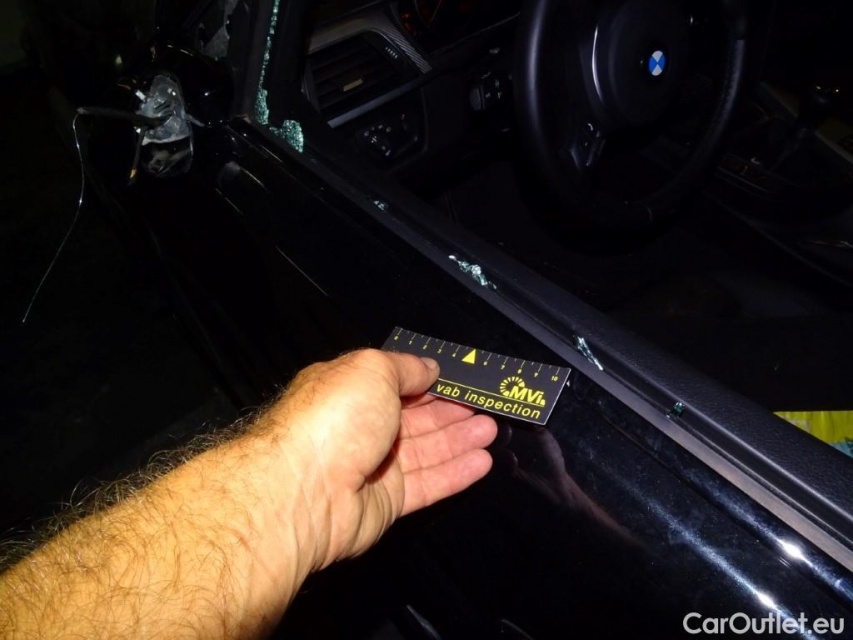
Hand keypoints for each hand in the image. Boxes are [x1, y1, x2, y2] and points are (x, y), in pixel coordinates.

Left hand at [261, 349, 497, 569]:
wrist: (303, 490)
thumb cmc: (334, 418)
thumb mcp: (371, 370)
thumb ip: (405, 368)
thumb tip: (429, 367)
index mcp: (348, 391)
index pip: (394, 384)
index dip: (428, 382)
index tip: (460, 379)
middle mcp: (358, 428)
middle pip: (413, 419)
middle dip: (450, 411)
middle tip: (485, 406)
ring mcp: (371, 468)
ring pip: (425, 451)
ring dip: (459, 440)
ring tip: (492, 430)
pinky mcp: (385, 503)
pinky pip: (427, 484)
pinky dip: (455, 473)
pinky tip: (482, 462)